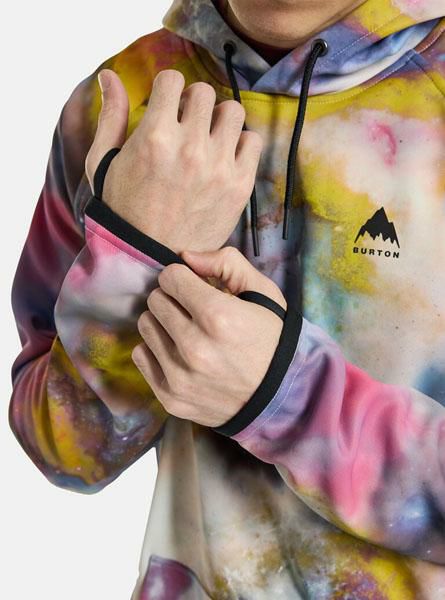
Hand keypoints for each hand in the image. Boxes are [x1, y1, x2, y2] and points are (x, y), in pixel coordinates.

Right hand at [85, 68, 262, 253]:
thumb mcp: (104, 162)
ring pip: (233, 111)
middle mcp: (190, 148)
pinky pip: (253, 141)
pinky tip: (223, 158)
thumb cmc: (123, 209)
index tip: (165, 107)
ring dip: (218, 120)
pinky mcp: (239, 186)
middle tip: (185, 125)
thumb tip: (108, 74)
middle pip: (204, 92)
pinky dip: (240, 144)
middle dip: (191, 103)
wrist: (150, 257)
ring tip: (206, 140)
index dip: (166, 90)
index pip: (172, 79)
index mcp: (154, 137)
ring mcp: (219, 168)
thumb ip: (111, 115)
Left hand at [131, 247, 286, 427]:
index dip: (184, 278)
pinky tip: (179, 353)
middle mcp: (195, 347)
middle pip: (155, 300)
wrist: (280, 396)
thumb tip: (185, 256)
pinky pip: (140, 355)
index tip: (196, 287)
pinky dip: (156, 350)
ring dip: (163, 323)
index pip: (170, 277)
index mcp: (218, 316)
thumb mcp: (263, 292)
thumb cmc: (271, 338)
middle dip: (173, 298)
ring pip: (145, 326)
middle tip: (192, 310)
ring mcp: (180, 376)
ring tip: (187, 331)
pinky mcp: (171, 397)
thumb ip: (226, 263)